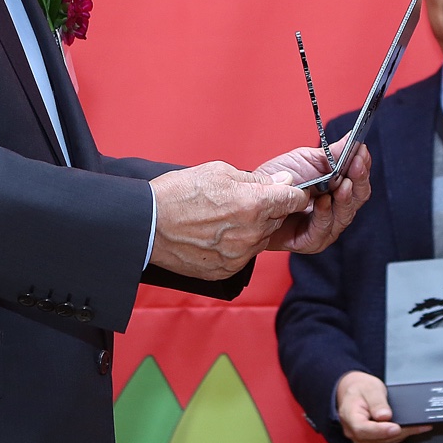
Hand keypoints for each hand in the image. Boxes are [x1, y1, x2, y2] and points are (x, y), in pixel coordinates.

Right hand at [148, 162, 311, 280]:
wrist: (147, 225)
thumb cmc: (179, 193)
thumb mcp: (219, 172)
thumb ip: (257, 179)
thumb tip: (283, 180)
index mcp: (254, 204)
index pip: (295, 200)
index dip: (292, 193)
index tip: (286, 192)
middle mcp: (252, 233)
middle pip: (277, 220)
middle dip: (268, 210)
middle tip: (242, 202)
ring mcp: (240, 255)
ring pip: (261, 239)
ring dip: (252, 229)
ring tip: (223, 219)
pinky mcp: (227, 270)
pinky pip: (243, 255)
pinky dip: (235, 246)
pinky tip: (214, 235)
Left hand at [252, 135, 372, 256]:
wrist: (254, 201)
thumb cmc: (280, 183)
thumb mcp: (305, 161)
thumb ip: (330, 154)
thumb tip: (351, 138)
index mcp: (339, 189)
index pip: (358, 178)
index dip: (363, 165)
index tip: (361, 150)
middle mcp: (337, 209)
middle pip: (358, 196)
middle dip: (358, 179)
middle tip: (356, 164)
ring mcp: (327, 226)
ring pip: (345, 214)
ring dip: (345, 198)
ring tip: (343, 183)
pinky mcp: (311, 241)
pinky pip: (323, 229)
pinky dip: (325, 215)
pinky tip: (323, 201)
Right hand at [334, 370, 430, 442]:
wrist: (353, 391)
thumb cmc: (360, 389)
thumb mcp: (370, 388)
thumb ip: (377, 402)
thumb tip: (384, 416)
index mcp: (350, 417)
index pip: (363, 429)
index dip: (381, 430)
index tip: (396, 427)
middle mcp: (354, 432)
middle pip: (377, 438)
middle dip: (399, 432)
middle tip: (418, 426)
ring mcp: (363, 438)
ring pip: (385, 441)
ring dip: (403, 434)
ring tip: (421, 426)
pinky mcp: (372, 440)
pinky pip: (387, 440)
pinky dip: (401, 434)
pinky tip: (414, 428)